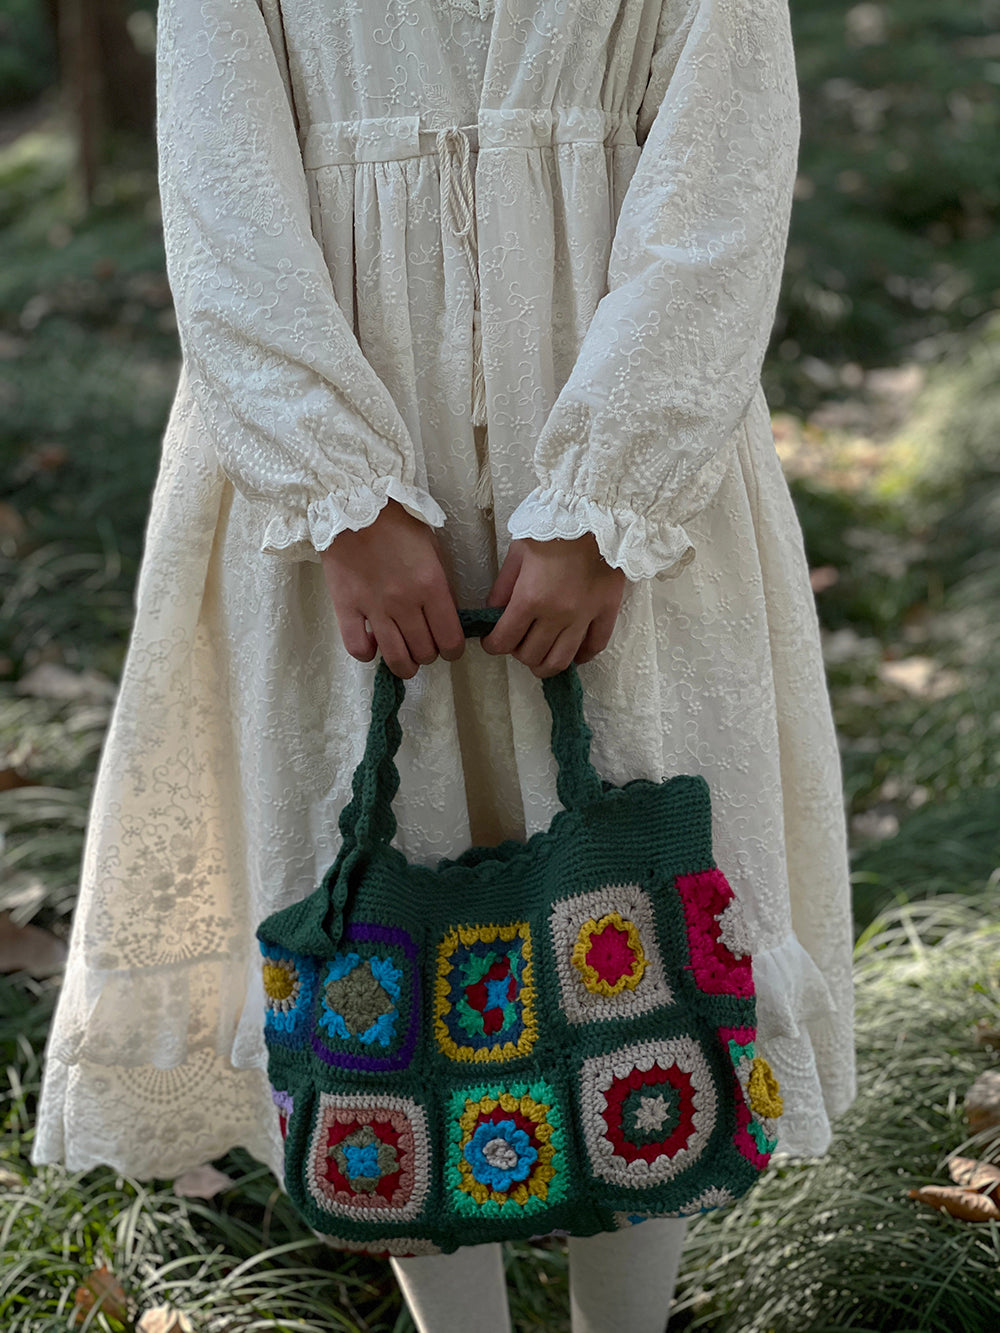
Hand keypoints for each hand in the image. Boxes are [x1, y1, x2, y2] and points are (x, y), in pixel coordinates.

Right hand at [320, 499, 464, 678]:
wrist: (354, 505)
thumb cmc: (398, 523)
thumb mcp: (433, 548)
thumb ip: (442, 584)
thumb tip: (447, 617)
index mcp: (431, 586)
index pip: (450, 639)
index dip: (453, 650)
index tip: (449, 648)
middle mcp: (405, 602)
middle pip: (425, 652)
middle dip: (429, 654)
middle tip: (425, 645)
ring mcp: (374, 607)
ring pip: (396, 658)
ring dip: (405, 665)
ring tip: (405, 659)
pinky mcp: (346, 607)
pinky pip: (357, 648)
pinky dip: (368, 653)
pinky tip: (373, 645)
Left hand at [481, 534, 625, 676]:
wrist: (595, 513)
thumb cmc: (552, 529)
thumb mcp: (517, 554)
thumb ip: (503, 588)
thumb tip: (494, 614)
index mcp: (530, 598)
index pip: (504, 641)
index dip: (493, 646)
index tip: (492, 641)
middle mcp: (557, 615)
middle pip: (531, 655)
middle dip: (518, 653)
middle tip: (517, 642)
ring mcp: (584, 616)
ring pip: (561, 660)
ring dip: (545, 665)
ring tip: (540, 657)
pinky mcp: (607, 612)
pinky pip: (594, 647)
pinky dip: (580, 656)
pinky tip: (572, 652)